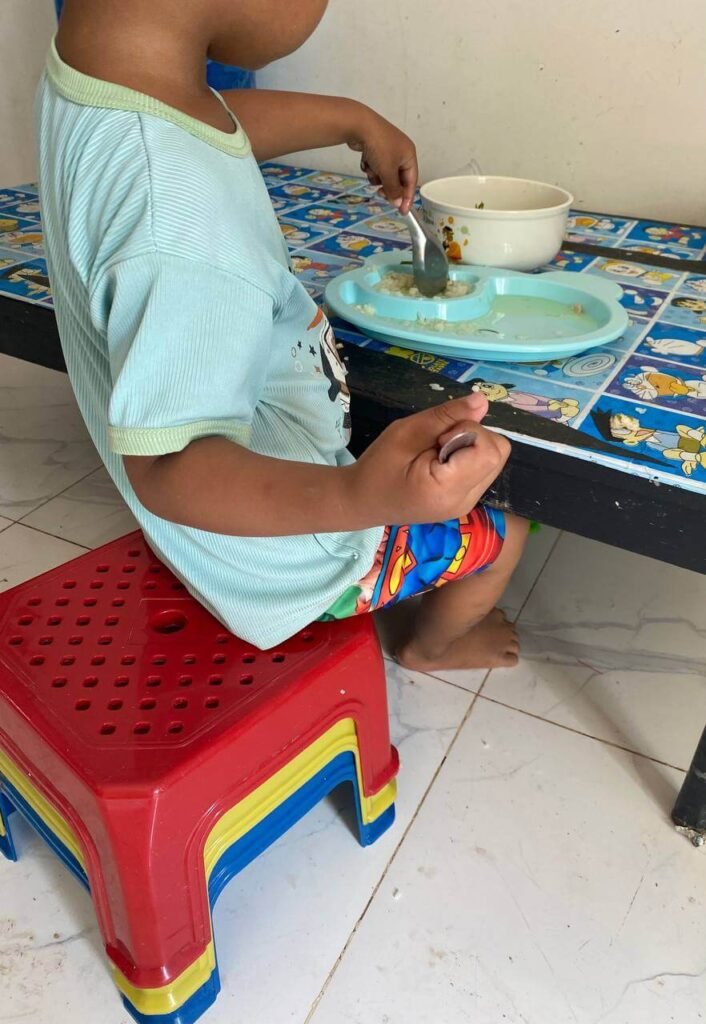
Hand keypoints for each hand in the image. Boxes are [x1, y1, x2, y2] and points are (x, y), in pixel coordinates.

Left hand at [348, 107, 417, 213]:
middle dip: (388, 185)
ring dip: (377, 176)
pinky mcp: (374, 148)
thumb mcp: (388, 172)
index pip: (411, 181)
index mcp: (409, 155)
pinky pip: (375, 166)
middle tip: (381, 193)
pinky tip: (366, 160)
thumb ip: (393, 190)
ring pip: (384, 173)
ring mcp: (387, 149)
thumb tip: (398, 203)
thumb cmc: (379, 147)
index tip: (402, 211)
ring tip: (371, 169)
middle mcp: (400, 151)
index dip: (407, 197)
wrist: (359, 125)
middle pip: (397, 178)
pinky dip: (370, 167)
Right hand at [350, 393, 510, 525]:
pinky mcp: (466, 502)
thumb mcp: (406, 432)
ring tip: (437, 454)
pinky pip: (483, 469)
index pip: (489, 450)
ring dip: (471, 446)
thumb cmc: (377, 467)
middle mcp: (465, 502)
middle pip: (498, 453)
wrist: (362, 502)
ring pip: (494, 460)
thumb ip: (446, 416)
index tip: (439, 438)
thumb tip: (483, 401)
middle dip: (474, 437)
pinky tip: (441, 463)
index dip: (469, 431)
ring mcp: (468, 505)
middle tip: (438, 443)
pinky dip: (468, 458)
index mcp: (447, 489)